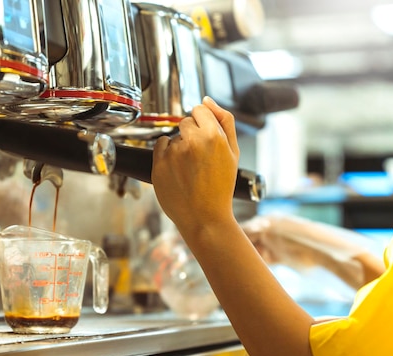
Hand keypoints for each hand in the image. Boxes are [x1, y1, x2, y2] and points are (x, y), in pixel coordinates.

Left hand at [151, 97, 238, 230]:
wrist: (205, 217)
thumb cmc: (221, 187)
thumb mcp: (234, 152)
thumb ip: (224, 121)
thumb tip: (207, 100)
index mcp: (213, 136)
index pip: (200, 109)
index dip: (203, 122)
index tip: (204, 136)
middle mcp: (191, 141)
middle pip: (185, 121)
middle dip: (191, 134)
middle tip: (199, 158)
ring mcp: (173, 153)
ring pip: (173, 136)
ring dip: (179, 146)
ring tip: (190, 169)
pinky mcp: (159, 164)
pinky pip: (160, 145)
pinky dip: (166, 153)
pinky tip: (177, 169)